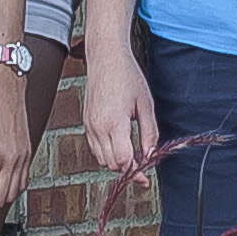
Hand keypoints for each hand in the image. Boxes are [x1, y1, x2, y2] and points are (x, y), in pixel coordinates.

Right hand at [78, 40, 158, 177]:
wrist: (106, 58)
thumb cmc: (127, 76)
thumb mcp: (146, 104)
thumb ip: (150, 133)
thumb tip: (151, 154)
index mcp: (114, 122)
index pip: (122, 160)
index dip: (135, 172)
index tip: (144, 177)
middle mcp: (98, 126)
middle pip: (111, 164)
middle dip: (127, 169)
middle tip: (143, 165)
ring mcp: (89, 125)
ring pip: (101, 159)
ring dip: (116, 161)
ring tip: (133, 154)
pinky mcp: (86, 122)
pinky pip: (95, 147)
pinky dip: (107, 152)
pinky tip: (120, 144)